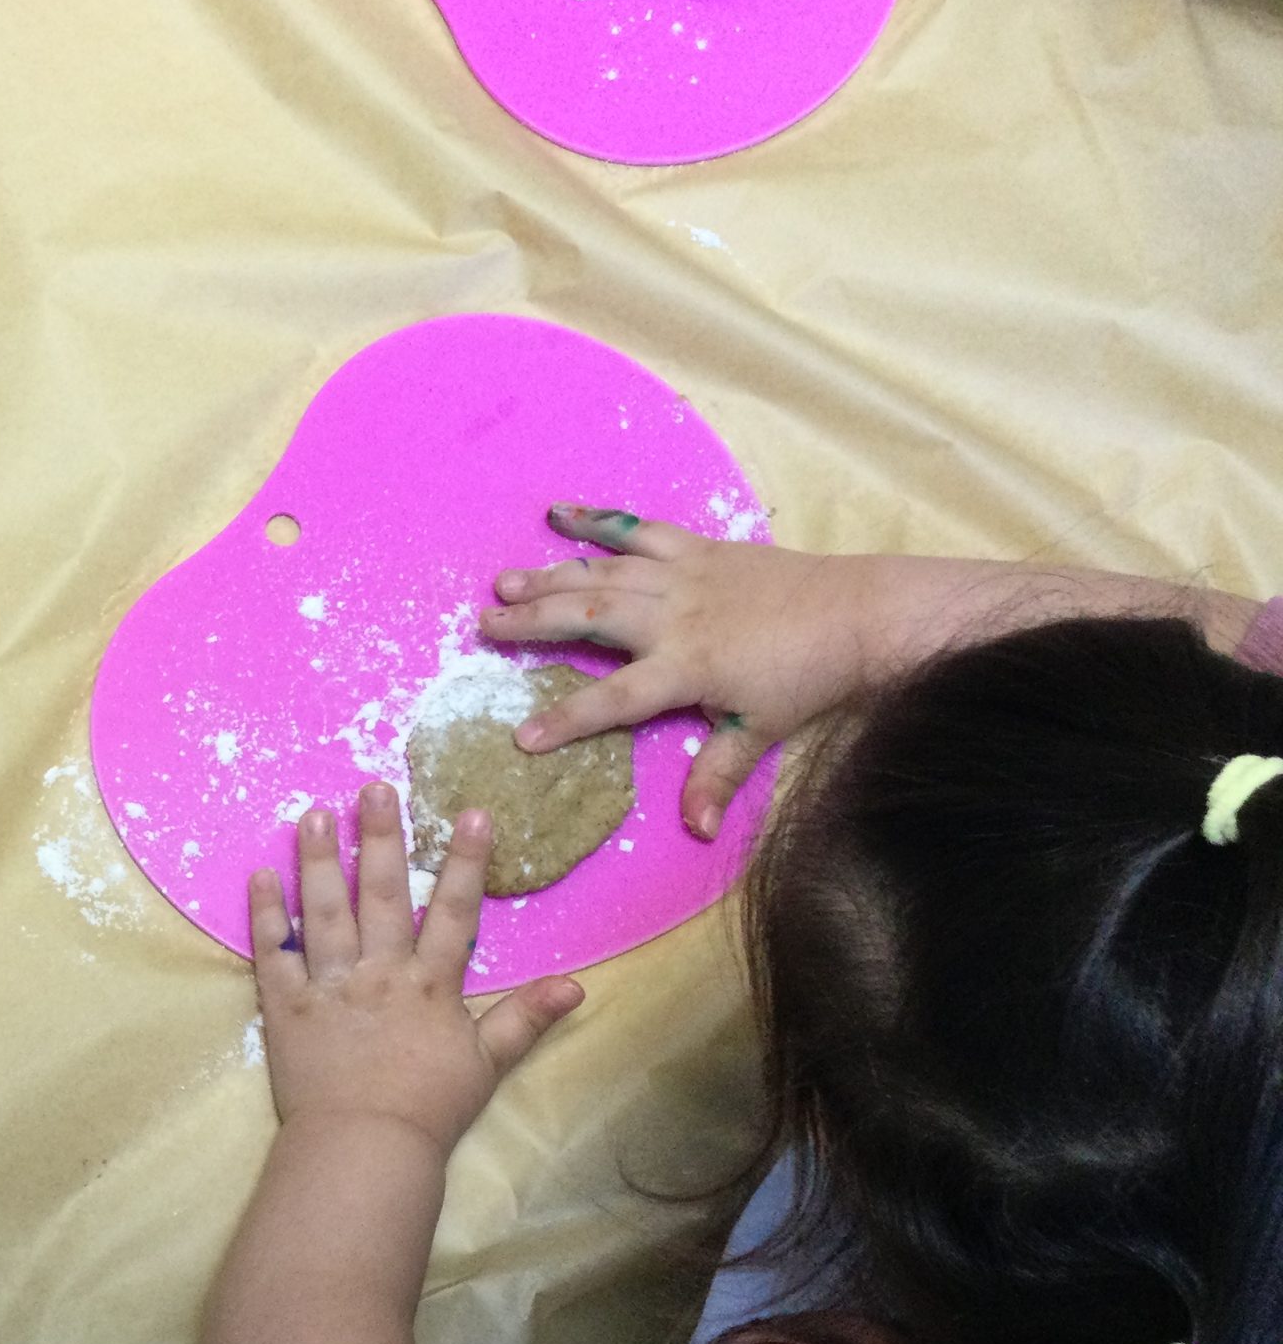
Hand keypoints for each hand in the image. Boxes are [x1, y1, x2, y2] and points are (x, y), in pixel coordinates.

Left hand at [252, 783, 582, 1155]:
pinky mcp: (286, 1006)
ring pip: (324, 910)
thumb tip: (577, 984)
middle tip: (375, 785)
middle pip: (384, 894)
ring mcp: (330, 986)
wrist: (364, 1147)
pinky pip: (273, 952)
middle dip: (383, 837)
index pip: (456, 912)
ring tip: (315, 812)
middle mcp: (380, 972)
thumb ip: (526, 1019)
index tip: (473, 811)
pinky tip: (260, 874)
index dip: (467, 862)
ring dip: (320, 859)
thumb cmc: (429, 1110)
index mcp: (431, 985)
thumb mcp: (487, 1065)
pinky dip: (266, 914)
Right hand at [479, 504, 866, 838]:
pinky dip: (598, 520)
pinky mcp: (698, 548)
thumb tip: (697, 831)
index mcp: (685, 667)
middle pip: (589, 616)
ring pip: (603, 572)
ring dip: (550, 576)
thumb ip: (718, 776)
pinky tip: (559, 512)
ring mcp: (682, 575)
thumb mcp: (762, 733)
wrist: (859, 613)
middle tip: (484, 626)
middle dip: (534, 622)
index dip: (568, 719)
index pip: (614, 699)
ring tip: (503, 582)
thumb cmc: (808, 677)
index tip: (522, 737)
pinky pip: (639, 529)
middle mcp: (673, 616)